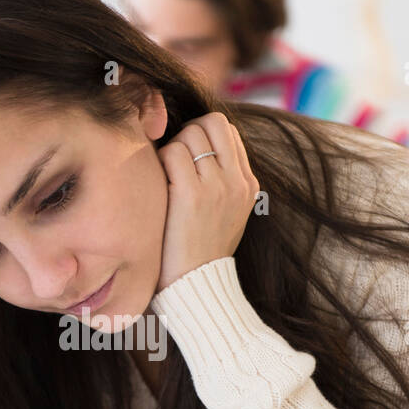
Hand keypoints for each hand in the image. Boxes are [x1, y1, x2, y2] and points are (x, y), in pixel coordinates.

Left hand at [155, 112, 260, 291]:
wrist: (198, 285)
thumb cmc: (202, 250)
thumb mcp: (228, 214)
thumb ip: (223, 182)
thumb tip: (200, 149)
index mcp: (248, 184)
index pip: (228, 131)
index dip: (203, 135)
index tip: (189, 158)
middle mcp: (237, 181)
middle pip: (212, 122)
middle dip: (189, 134)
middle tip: (176, 162)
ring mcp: (217, 186)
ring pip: (191, 134)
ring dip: (173, 148)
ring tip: (168, 177)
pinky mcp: (192, 195)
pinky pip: (173, 152)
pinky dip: (161, 161)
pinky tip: (159, 184)